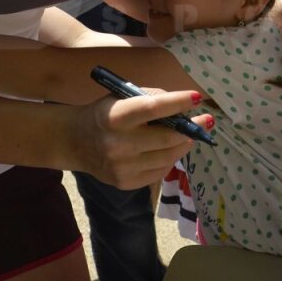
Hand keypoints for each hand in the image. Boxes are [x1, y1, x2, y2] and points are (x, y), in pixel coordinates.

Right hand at [67, 89, 211, 188]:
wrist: (75, 142)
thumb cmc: (104, 113)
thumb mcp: (120, 97)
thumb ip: (149, 98)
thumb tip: (183, 106)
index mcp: (115, 117)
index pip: (152, 108)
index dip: (177, 103)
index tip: (197, 98)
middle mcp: (118, 144)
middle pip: (166, 138)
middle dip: (191, 129)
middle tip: (206, 121)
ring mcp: (122, 167)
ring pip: (168, 157)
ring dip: (183, 144)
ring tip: (190, 135)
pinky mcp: (125, 183)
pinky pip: (159, 171)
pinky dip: (170, 159)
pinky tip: (171, 149)